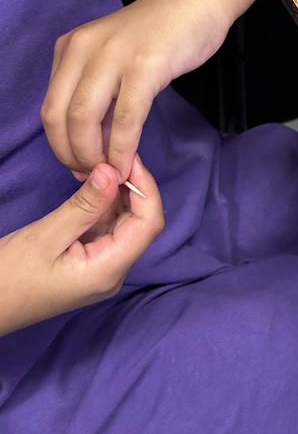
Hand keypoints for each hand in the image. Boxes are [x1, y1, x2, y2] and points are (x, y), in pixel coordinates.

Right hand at [0, 158, 163, 335]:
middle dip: (133, 188)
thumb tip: (112, 172)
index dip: (146, 189)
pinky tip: (94, 186)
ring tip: (103, 165)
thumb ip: (84, 206)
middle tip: (113, 156)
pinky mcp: (91, 263)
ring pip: (124, 225)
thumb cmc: (8, 277)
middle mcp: (114, 272)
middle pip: (140, 224)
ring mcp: (103, 269)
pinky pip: (107, 230)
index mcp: (108, 270)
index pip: (148, 225)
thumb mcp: (45, 236)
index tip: (128, 159)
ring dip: (118, 195)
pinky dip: (103, 207)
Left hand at [41, 0, 224, 180]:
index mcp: (71, 48)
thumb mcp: (116, 59)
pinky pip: (125, 118)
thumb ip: (101, 94)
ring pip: (84, 119)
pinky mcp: (144, 66)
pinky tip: (129, 161)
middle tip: (95, 175)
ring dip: (95, 156)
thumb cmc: (161, 34)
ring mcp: (113, 55)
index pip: (50, 108)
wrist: (196, 0)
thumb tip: (93, 143)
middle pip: (59, 116)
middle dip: (73, 155)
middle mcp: (83, 48)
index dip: (61, 146)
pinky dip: (123, 147)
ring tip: (112, 172)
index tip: (81, 166)